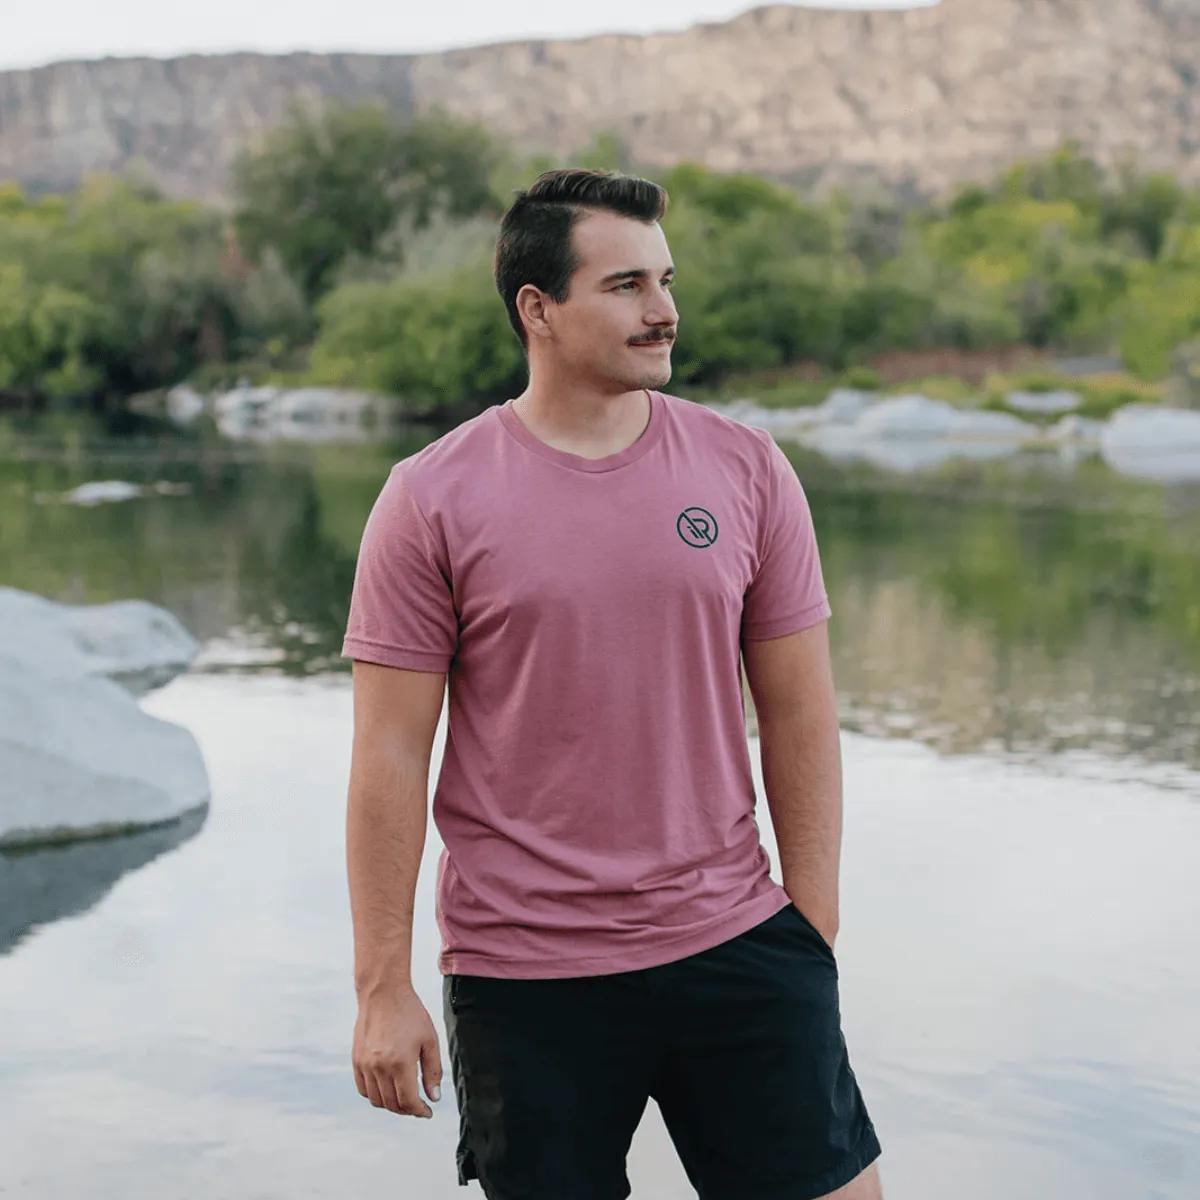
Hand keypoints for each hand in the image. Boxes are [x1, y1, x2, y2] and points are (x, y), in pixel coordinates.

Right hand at [352, 983, 442, 1117]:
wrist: (383, 993)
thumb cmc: (410, 1013)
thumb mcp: (430, 1039)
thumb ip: (433, 1070)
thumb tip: (433, 1097)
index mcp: (400, 1063)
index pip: (408, 1101)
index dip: (419, 1111)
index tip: (427, 1111)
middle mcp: (380, 1067)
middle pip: (392, 1104)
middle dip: (407, 1109)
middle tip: (418, 1105)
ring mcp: (365, 1065)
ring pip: (377, 1100)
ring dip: (391, 1104)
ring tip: (403, 1097)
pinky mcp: (356, 1060)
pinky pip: (363, 1089)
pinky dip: (375, 1095)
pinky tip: (387, 1088)